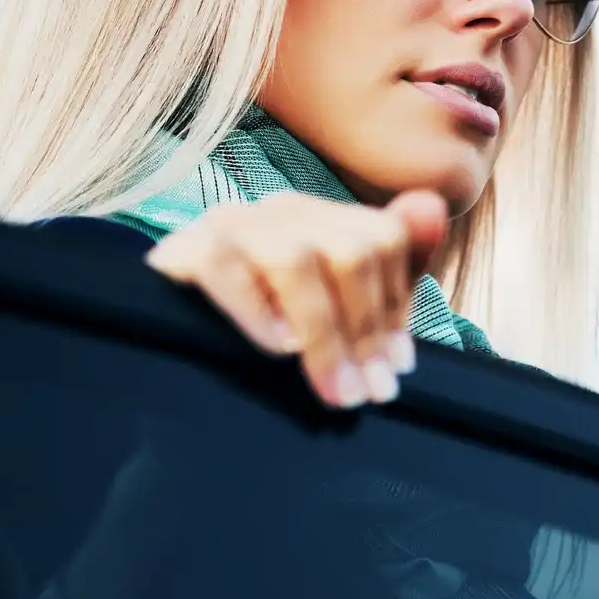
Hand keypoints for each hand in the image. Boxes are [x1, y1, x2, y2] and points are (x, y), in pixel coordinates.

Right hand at [143, 190, 448, 407]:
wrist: (165, 335)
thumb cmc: (267, 323)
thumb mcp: (339, 302)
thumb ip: (393, 264)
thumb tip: (433, 206)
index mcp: (321, 216)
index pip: (383, 238)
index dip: (397, 306)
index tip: (399, 366)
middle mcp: (280, 210)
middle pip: (349, 250)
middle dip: (367, 329)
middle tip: (372, 392)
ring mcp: (230, 224)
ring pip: (297, 260)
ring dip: (324, 335)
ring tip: (336, 391)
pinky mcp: (184, 250)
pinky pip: (226, 268)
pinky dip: (258, 312)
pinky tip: (277, 350)